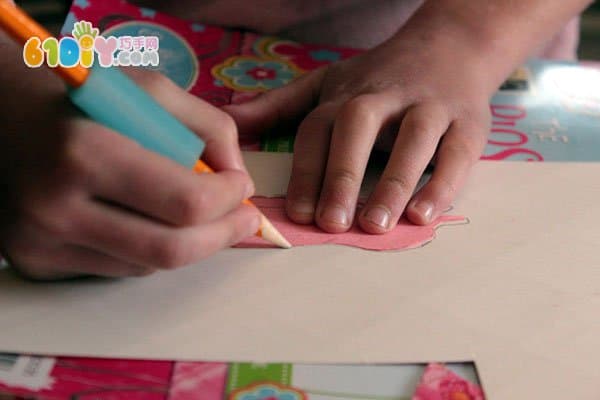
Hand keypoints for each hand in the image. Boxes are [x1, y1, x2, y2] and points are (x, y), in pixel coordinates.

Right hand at [0, 40, 259, 278]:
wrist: (2, 119)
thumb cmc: (81, 98)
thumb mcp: (149, 89)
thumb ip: (208, 126)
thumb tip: (238, 177)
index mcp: (85, 153)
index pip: (184, 202)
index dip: (229, 199)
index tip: (242, 186)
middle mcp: (56, 208)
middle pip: (171, 250)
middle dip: (222, 235)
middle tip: (245, 219)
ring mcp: (41, 244)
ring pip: (148, 266)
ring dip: (187, 242)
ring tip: (198, 213)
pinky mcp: (36, 264)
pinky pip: (118, 269)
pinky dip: (148, 248)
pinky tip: (148, 220)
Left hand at [226, 29, 491, 233]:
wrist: (451, 46)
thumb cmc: (380, 77)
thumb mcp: (326, 83)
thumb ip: (279, 106)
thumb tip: (229, 121)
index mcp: (346, 95)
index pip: (318, 131)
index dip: (306, 172)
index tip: (298, 215)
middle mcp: (385, 97)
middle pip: (359, 129)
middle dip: (343, 176)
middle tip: (332, 223)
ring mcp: (430, 106)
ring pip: (413, 140)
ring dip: (393, 181)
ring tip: (375, 224)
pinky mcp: (469, 121)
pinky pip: (457, 152)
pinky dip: (442, 183)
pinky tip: (423, 215)